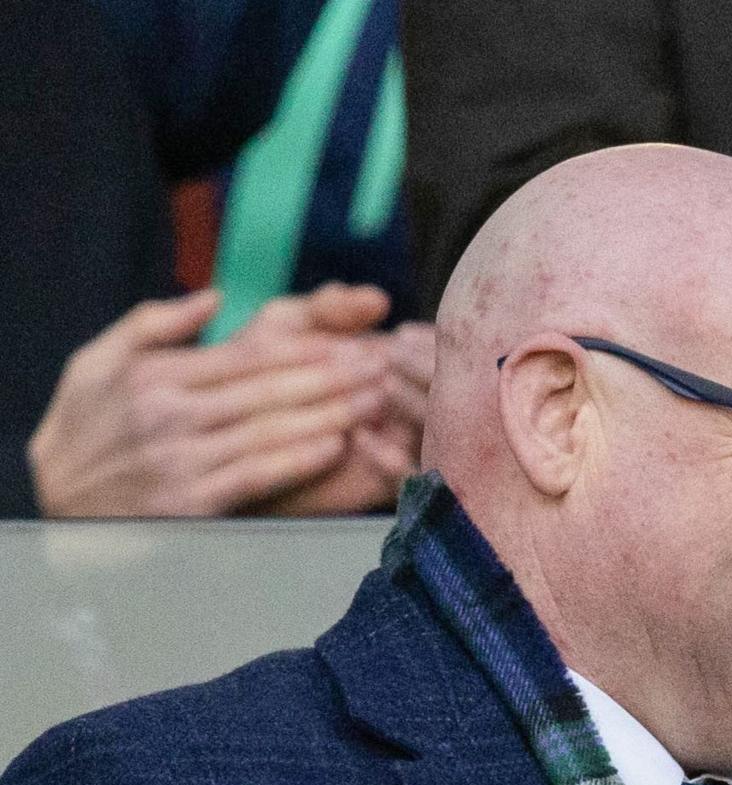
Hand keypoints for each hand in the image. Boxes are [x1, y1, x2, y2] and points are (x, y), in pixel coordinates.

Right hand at [27, 286, 400, 518]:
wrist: (53, 502)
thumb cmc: (83, 427)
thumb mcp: (98, 362)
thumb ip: (153, 324)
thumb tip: (213, 296)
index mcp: (155, 375)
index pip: (247, 356)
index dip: (307, 348)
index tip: (353, 341)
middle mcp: (170, 414)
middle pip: (270, 390)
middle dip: (334, 376)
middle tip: (383, 365)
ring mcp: (181, 459)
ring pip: (271, 430)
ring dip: (332, 414)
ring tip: (377, 400)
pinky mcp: (191, 502)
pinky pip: (256, 474)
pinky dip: (299, 459)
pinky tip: (337, 445)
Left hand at [256, 307, 433, 516]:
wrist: (227, 441)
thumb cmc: (251, 375)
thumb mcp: (284, 328)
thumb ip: (327, 309)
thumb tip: (380, 299)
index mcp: (391, 364)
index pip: (438, 354)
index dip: (430, 346)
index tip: (402, 337)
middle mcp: (405, 404)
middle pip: (449, 390)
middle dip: (427, 374)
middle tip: (394, 362)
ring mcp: (398, 445)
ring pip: (438, 432)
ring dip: (416, 410)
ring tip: (381, 392)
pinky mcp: (382, 484)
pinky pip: (409, 477)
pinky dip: (392, 460)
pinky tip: (360, 440)